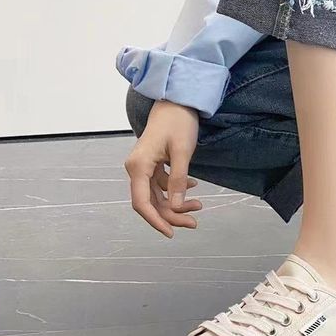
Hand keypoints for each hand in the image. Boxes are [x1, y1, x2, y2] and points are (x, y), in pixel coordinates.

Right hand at [124, 100, 202, 236]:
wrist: (177, 101)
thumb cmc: (179, 122)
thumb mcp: (182, 152)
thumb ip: (178, 181)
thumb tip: (176, 207)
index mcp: (138, 166)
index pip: (142, 203)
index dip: (156, 221)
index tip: (171, 233)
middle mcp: (136, 168)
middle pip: (150, 202)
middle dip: (172, 215)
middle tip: (195, 222)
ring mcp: (143, 166)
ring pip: (157, 195)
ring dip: (176, 203)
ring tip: (199, 205)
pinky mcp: (152, 164)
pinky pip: (161, 184)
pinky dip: (176, 189)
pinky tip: (193, 187)